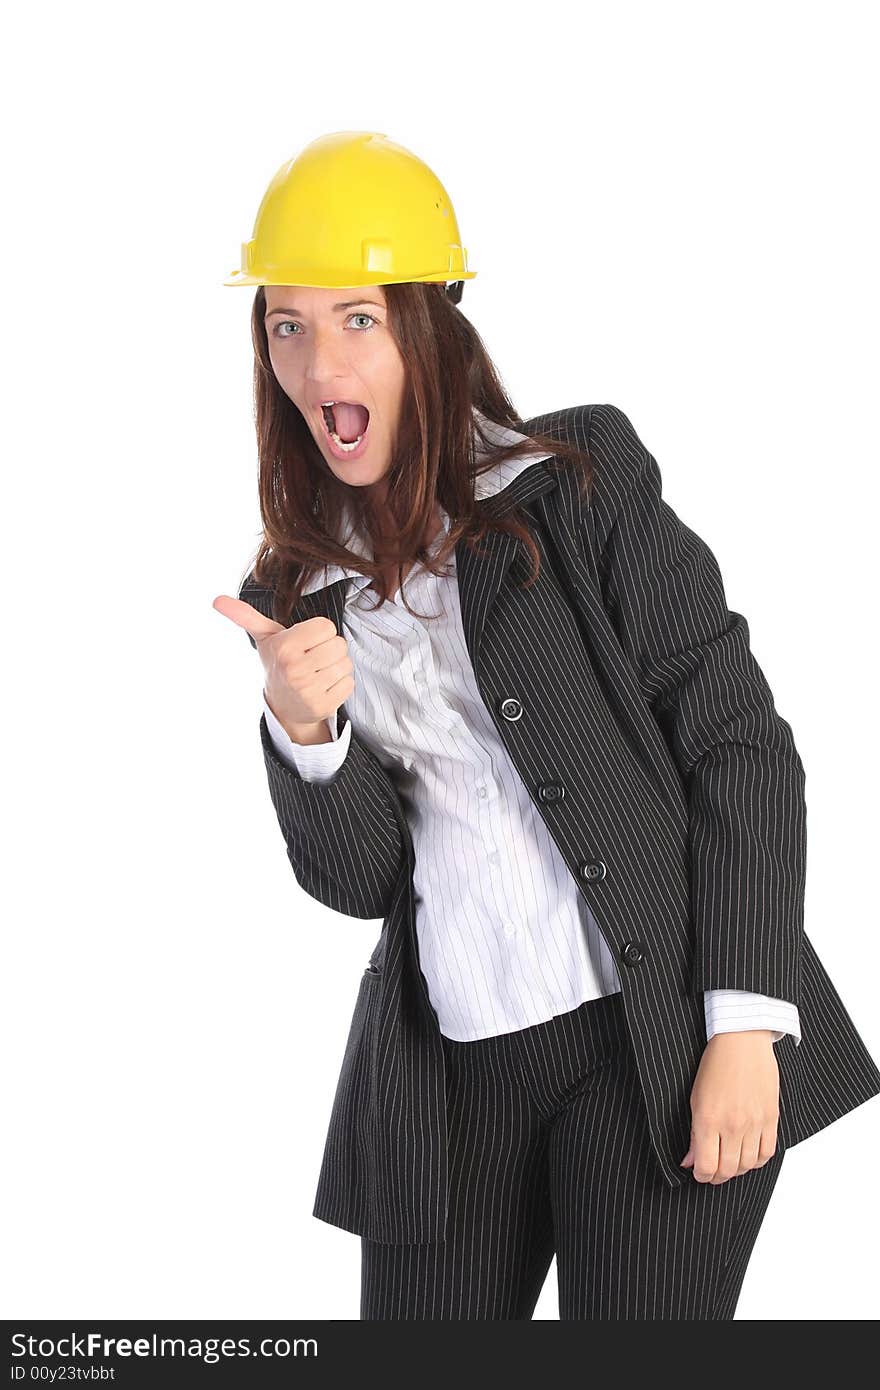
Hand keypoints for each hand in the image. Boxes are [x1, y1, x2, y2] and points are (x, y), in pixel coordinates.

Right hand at [213, 596, 354, 732]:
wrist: (283, 706)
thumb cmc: (278, 662)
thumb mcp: (264, 637)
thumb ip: (245, 616)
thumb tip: (217, 599)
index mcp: (284, 647)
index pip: (327, 626)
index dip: (319, 633)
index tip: (305, 643)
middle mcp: (295, 669)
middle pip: (339, 644)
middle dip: (329, 649)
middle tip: (313, 658)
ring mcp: (309, 690)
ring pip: (346, 664)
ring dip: (337, 667)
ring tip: (318, 672)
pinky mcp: (323, 706)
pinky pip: (349, 684)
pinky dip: (341, 685)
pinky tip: (324, 687)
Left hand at [680, 1031, 779, 1183]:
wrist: (742, 1041)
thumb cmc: (715, 1065)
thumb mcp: (695, 1099)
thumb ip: (694, 1134)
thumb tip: (690, 1161)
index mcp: (709, 1119)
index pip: (706, 1166)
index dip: (701, 1175)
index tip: (699, 1173)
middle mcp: (733, 1125)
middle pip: (728, 1170)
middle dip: (717, 1176)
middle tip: (713, 1172)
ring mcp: (754, 1122)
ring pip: (748, 1165)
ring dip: (737, 1170)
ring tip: (730, 1163)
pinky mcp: (771, 1118)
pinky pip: (767, 1152)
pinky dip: (757, 1160)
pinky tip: (748, 1156)